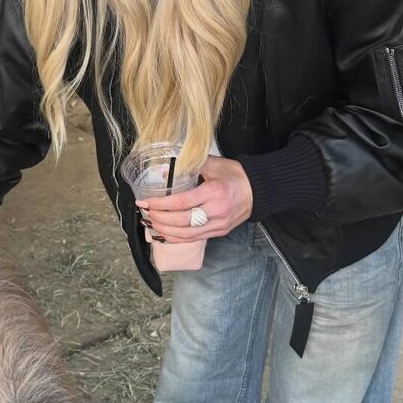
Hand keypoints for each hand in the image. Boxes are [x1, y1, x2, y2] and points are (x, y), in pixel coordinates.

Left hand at [136, 156, 252, 242]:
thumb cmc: (234, 175)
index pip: (181, 203)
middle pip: (181, 221)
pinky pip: (194, 239)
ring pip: (186, 234)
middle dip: (159, 219)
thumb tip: (165, 168)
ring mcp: (218, 225)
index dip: (160, 205)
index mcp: (214, 192)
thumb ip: (190, 164)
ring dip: (165, 231)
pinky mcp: (219, 232)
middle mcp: (216, 211)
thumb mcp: (214, 164)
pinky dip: (176, 238)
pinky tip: (164, 234)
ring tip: (150, 224)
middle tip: (145, 213)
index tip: (145, 202)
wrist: (258, 190)